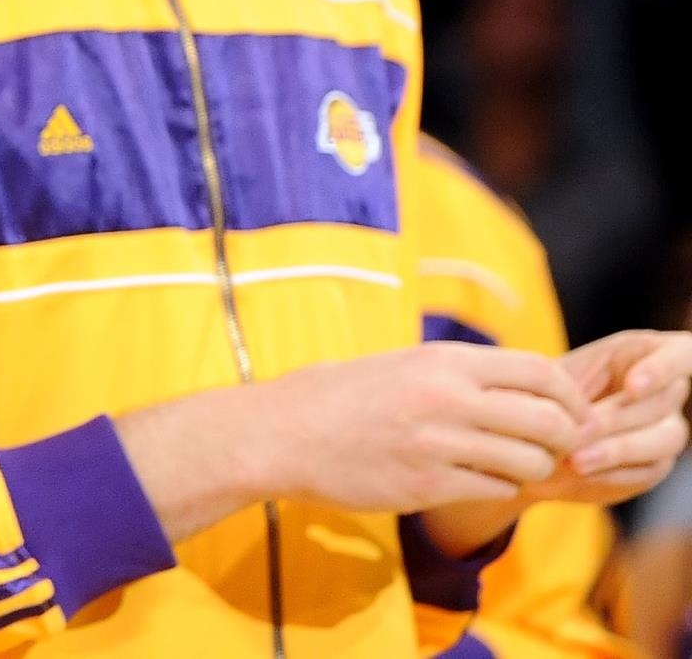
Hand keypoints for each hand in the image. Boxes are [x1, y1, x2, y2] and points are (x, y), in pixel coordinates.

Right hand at [260, 342, 595, 513]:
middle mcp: (448, 398)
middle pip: (549, 421)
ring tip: (511, 466)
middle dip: (564, 439)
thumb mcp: (398, 363)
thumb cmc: (334, 396)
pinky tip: (475, 481)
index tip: (571, 413)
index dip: (571, 396)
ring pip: (529, 462)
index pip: (542, 371)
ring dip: (531, 468)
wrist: (280, 434)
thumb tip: (513, 383)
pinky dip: (496, 488)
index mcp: (443, 360)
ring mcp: (439, 445)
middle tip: (554, 448)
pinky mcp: (427, 486)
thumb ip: (454, 372)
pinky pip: (494, 490)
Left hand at [534, 330, 691, 506]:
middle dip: (616, 420)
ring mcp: (667, 428)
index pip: (680, 354)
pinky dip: (613, 473)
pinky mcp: (656, 463)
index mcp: (645, 353)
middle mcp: (667, 390)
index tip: (632, 387)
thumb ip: (570, 384)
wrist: (540, 427)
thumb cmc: (550, 388)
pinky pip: (647, 471)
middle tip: (576, 433)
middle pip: (661, 404)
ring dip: (617, 451)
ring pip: (662, 440)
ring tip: (575, 460)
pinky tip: (583, 474)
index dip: (661, 370)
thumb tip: (575, 415)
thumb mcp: (554, 375)